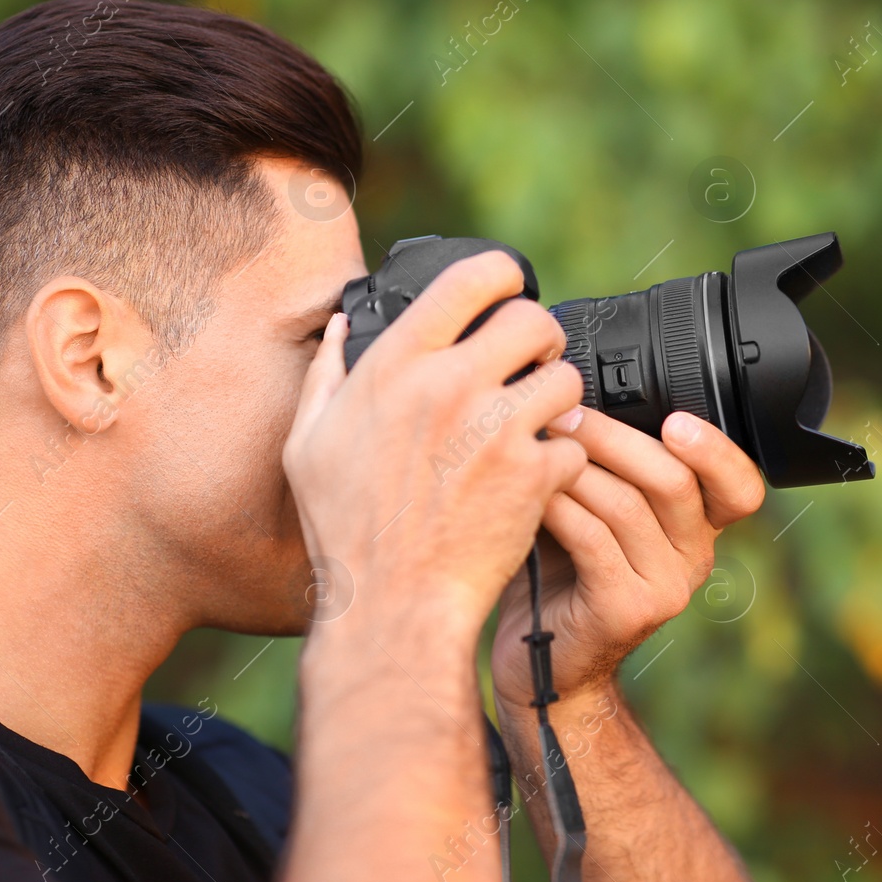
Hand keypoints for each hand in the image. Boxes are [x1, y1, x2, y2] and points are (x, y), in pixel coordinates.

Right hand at [282, 252, 587, 660]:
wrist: (391, 606)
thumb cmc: (344, 531)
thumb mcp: (307, 446)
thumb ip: (326, 375)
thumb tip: (338, 326)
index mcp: (394, 366)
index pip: (471, 278)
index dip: (502, 276)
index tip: (506, 292)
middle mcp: (448, 387)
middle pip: (533, 318)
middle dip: (541, 338)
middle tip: (533, 364)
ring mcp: (495, 431)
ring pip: (565, 379)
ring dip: (559, 399)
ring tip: (539, 423)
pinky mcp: (531, 476)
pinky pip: (573, 445)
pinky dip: (563, 462)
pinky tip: (538, 479)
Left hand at [491, 408, 764, 710]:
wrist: (539, 657)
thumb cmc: (560, 569)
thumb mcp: (593, 507)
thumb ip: (608, 463)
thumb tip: (580, 393)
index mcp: (699, 527)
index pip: (741, 486)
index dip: (717, 450)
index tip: (675, 419)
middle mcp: (695, 558)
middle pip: (674, 479)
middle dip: (613, 437)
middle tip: (564, 413)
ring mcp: (666, 589)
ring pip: (627, 504)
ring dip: (576, 466)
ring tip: (538, 443)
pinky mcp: (628, 610)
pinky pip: (594, 539)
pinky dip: (559, 506)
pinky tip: (532, 491)